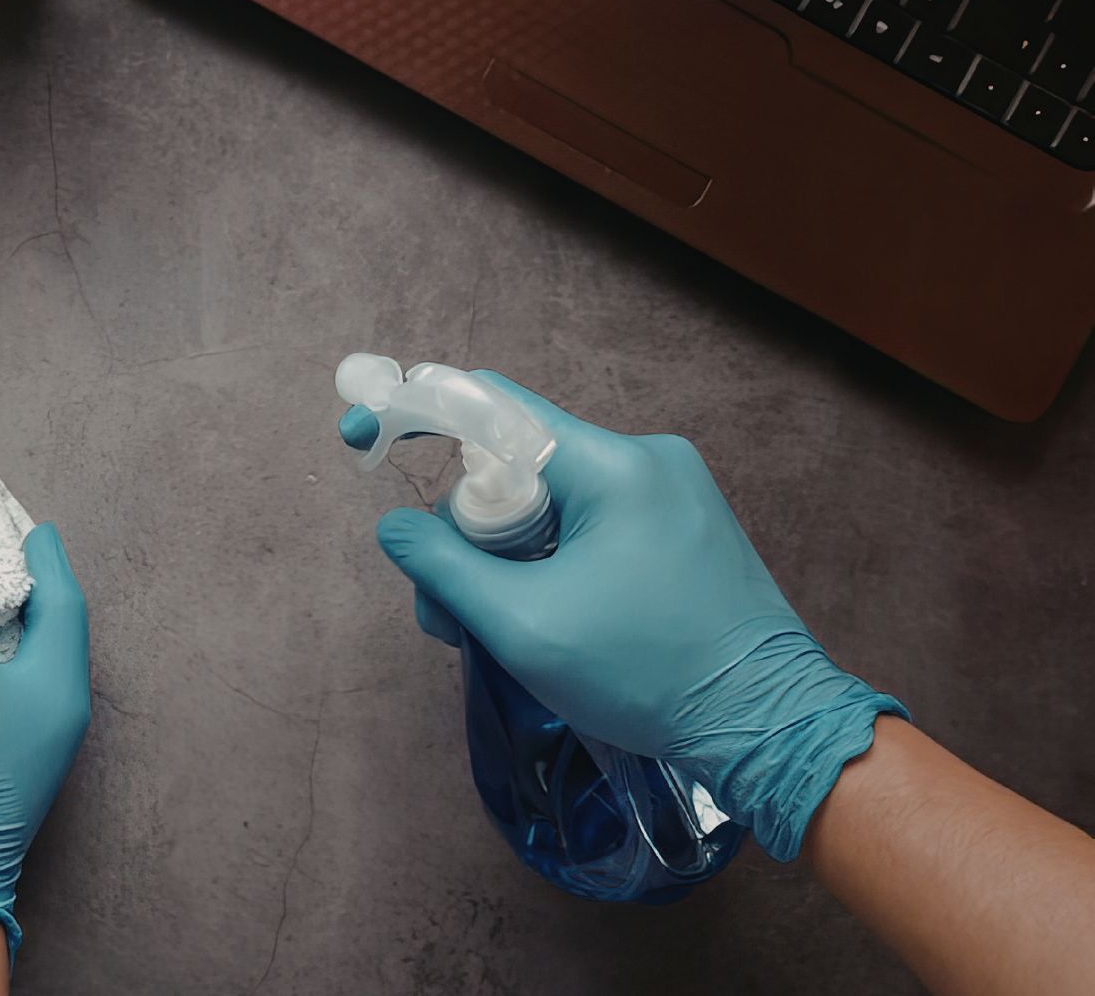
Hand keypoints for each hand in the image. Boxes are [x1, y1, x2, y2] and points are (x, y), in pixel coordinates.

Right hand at [342, 373, 905, 860]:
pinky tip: (547, 621)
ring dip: (507, 558)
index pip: (492, 404)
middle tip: (448, 613)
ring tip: (497, 634)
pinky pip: (591, 524)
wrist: (770, 727)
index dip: (416, 412)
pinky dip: (551, 564)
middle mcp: (646, 459)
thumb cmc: (648, 675)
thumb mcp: (524, 626)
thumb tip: (394, 527)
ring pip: (551, 502)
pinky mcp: (685, 528)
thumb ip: (444, 567)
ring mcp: (672, 493)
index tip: (362, 435)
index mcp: (612, 465)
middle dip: (466, 533)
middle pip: (516, 466)